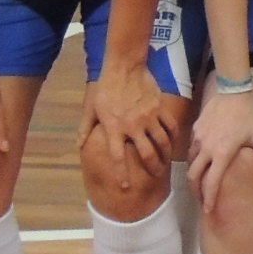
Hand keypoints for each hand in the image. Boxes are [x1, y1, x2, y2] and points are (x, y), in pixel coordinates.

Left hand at [80, 61, 174, 183]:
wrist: (125, 67)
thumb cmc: (105, 87)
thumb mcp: (91, 108)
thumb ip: (86, 128)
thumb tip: (79, 146)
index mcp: (114, 128)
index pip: (118, 157)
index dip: (122, 173)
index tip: (126, 186)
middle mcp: (133, 126)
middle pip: (147, 153)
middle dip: (153, 168)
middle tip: (156, 176)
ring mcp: (149, 117)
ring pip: (162, 142)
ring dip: (165, 155)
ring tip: (166, 162)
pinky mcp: (160, 109)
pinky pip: (170, 127)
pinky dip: (173, 137)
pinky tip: (174, 142)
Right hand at [188, 89, 252, 210]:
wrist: (233, 90)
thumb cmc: (249, 115)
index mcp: (222, 153)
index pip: (211, 182)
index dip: (209, 199)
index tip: (208, 210)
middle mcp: (206, 148)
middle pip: (193, 177)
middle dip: (195, 191)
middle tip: (201, 200)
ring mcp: (198, 139)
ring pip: (190, 163)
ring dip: (194, 175)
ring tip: (201, 183)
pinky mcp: (195, 130)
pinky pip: (192, 150)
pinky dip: (195, 160)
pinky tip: (202, 162)